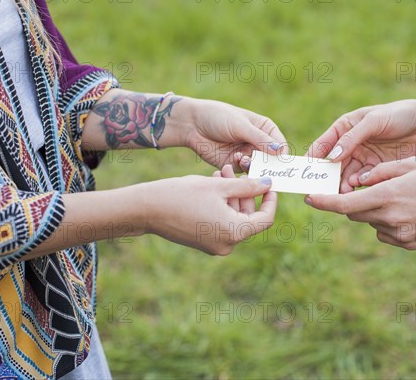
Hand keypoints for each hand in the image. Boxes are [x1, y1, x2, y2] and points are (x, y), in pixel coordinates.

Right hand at [142, 174, 276, 255]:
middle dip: (245, 192)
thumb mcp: (219, 186)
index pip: (266, 218)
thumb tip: (268, 184)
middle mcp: (227, 244)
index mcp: (234, 232)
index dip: (270, 199)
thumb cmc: (182, 194)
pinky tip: (213, 187)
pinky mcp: (204, 242)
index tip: (268, 183)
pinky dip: (222, 206)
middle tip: (234, 170)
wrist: (146, 209)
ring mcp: (215, 245)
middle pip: (249, 217)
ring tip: (220, 173)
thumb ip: (248, 186)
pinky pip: (222, 223)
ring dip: (232, 196)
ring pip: (235, 217)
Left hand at [183, 99, 286, 170]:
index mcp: (264, 129)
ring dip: (252, 165)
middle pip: (271, 159)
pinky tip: (234, 159)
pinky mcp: (234, 164)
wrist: (191, 124)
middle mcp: (257, 143)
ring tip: (242, 157)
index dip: (282, 154)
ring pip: (257, 167)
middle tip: (262, 166)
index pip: (280, 144)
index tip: (279, 161)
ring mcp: (246, 154)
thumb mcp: (240, 125)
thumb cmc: (217, 117)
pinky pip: (243, 172)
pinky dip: (241, 167)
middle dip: (267, 164)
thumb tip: (280, 151)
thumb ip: (259, 139)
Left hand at [304, 158, 415, 249]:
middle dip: (354, 202)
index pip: (344, 203)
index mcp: (386, 196)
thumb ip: (381, 171)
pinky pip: (385, 234)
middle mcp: (388, 218)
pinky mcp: (407, 244)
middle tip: (371, 189)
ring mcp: (398, 234)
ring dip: (374, 211)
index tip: (308, 199)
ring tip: (402, 199)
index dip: (323, 202)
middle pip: (354, 213)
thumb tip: (359, 179)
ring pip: (370, 223)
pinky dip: (388, 223)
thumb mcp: (412, 165)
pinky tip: (410, 212)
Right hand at [305, 96, 415, 192]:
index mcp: (345, 127)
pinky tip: (357, 189)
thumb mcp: (375, 120)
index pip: (323, 144)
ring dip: (342, 183)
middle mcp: (350, 144)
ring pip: (345, 174)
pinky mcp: (376, 169)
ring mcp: (363, 157)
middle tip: (322, 189)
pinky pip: (361, 180)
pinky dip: (357, 186)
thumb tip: (333, 156)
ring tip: (343, 191)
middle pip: (332, 164)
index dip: (313, 158)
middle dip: (327, 176)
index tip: (307, 171)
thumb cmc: (401, 114)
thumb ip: (353, 137)